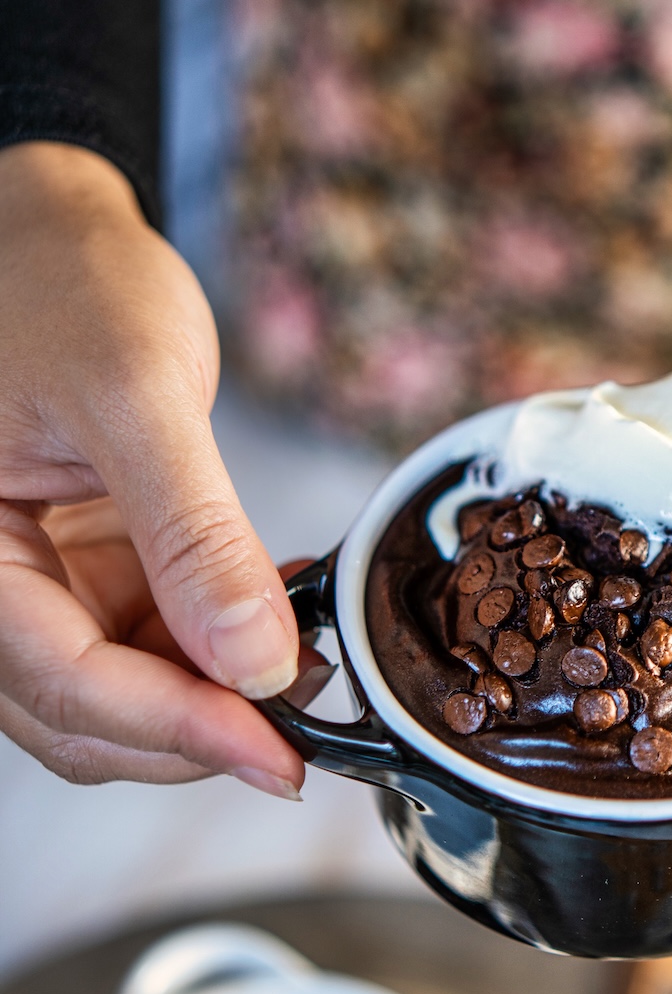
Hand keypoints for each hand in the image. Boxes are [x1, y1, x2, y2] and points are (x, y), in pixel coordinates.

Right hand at [0, 141, 309, 788]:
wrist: (57, 239)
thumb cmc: (65, 286)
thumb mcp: (134, 396)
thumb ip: (194, 534)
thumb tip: (259, 664)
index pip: (65, 685)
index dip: (179, 730)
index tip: (279, 754)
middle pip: (88, 718)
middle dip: (201, 729)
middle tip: (311, 715)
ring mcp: (39, 588)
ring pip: (125, 698)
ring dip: (219, 696)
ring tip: (306, 648)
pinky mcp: (85, 577)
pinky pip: (153, 646)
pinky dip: (223, 646)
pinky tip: (282, 608)